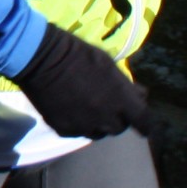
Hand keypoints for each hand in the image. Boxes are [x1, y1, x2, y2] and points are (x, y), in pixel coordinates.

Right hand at [13, 23, 148, 139]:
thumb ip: (126, 84)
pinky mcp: (64, 130)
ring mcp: (84, 125)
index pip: (144, 121)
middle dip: (117, 118)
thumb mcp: (108, 64)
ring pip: (98, 133)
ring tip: (87, 108)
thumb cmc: (78, 54)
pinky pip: (78, 132)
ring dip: (98, 124)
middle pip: (119, 128)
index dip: (146, 125)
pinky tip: (70, 109)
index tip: (144, 126)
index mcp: (120, 99)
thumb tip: (142, 95)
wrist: (40, 58)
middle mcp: (105, 117)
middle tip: (107, 105)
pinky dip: (78, 124)